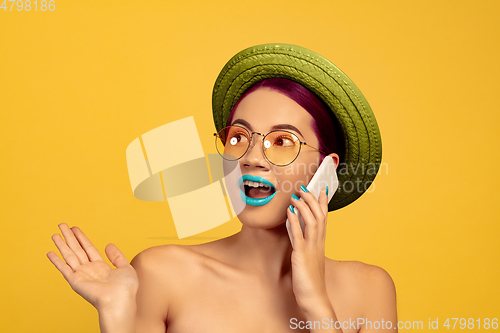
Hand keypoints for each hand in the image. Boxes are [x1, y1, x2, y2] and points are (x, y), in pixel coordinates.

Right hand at [47, 223, 138, 310]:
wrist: (120, 300)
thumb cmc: (125, 288)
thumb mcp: (125, 267)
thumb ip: (116, 256)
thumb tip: (108, 245)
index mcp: (101, 267)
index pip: (88, 248)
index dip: (81, 238)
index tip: (75, 228)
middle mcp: (89, 270)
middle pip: (77, 249)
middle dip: (69, 237)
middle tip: (62, 225)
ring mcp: (81, 275)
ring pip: (69, 255)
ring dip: (61, 244)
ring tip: (54, 234)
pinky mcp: (75, 281)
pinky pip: (64, 269)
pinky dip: (57, 261)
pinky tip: (50, 252)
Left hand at [288, 186, 332, 316]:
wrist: (315, 299)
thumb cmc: (311, 280)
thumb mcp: (309, 257)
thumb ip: (305, 243)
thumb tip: (297, 228)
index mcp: (321, 243)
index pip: (324, 217)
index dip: (323, 202)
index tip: (321, 188)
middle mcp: (318, 243)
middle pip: (319, 215)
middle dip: (311, 199)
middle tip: (304, 187)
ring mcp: (311, 249)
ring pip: (312, 221)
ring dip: (303, 206)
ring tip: (296, 195)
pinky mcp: (302, 256)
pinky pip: (299, 235)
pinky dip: (294, 222)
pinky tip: (290, 212)